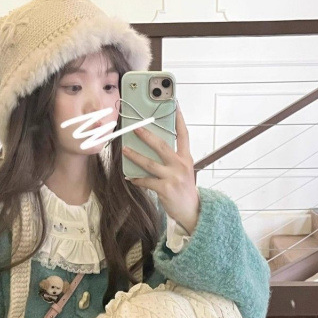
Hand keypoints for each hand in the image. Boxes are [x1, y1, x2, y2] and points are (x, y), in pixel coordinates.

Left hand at [122, 103, 200, 234]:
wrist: (192, 211)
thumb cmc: (184, 190)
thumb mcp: (183, 171)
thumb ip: (173, 159)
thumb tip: (153, 148)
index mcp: (186, 159)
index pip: (184, 135)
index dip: (179, 119)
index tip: (174, 105)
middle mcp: (181, 165)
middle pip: (162, 146)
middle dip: (147, 135)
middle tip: (136, 127)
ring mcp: (173, 177)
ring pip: (150, 163)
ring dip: (135, 156)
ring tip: (125, 150)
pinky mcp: (165, 189)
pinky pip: (146, 181)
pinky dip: (137, 179)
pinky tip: (130, 177)